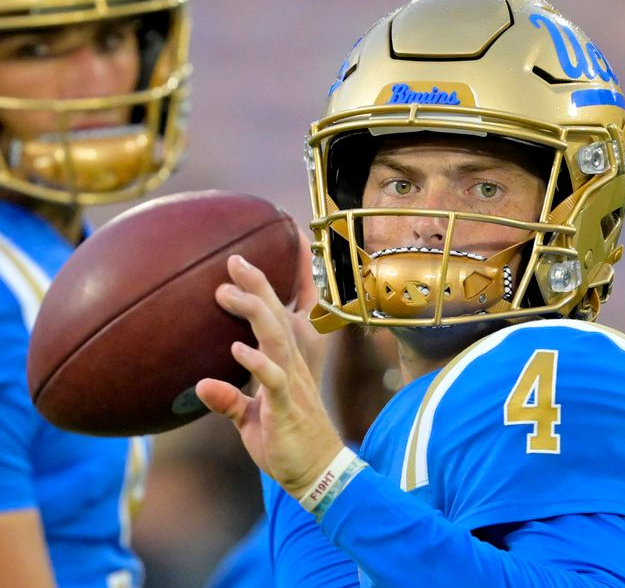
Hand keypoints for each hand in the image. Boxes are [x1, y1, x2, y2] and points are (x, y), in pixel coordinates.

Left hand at [195, 254, 343, 499]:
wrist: (316, 472)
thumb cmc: (285, 441)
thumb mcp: (250, 418)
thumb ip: (228, 399)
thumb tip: (201, 384)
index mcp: (283, 363)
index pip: (277, 317)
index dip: (265, 290)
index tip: (245, 264)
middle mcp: (290, 365)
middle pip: (276, 316)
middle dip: (258, 285)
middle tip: (234, 259)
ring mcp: (291, 383)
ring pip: (276, 338)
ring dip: (253, 312)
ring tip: (226, 293)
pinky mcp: (287, 406)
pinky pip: (274, 379)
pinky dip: (256, 362)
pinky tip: (237, 349)